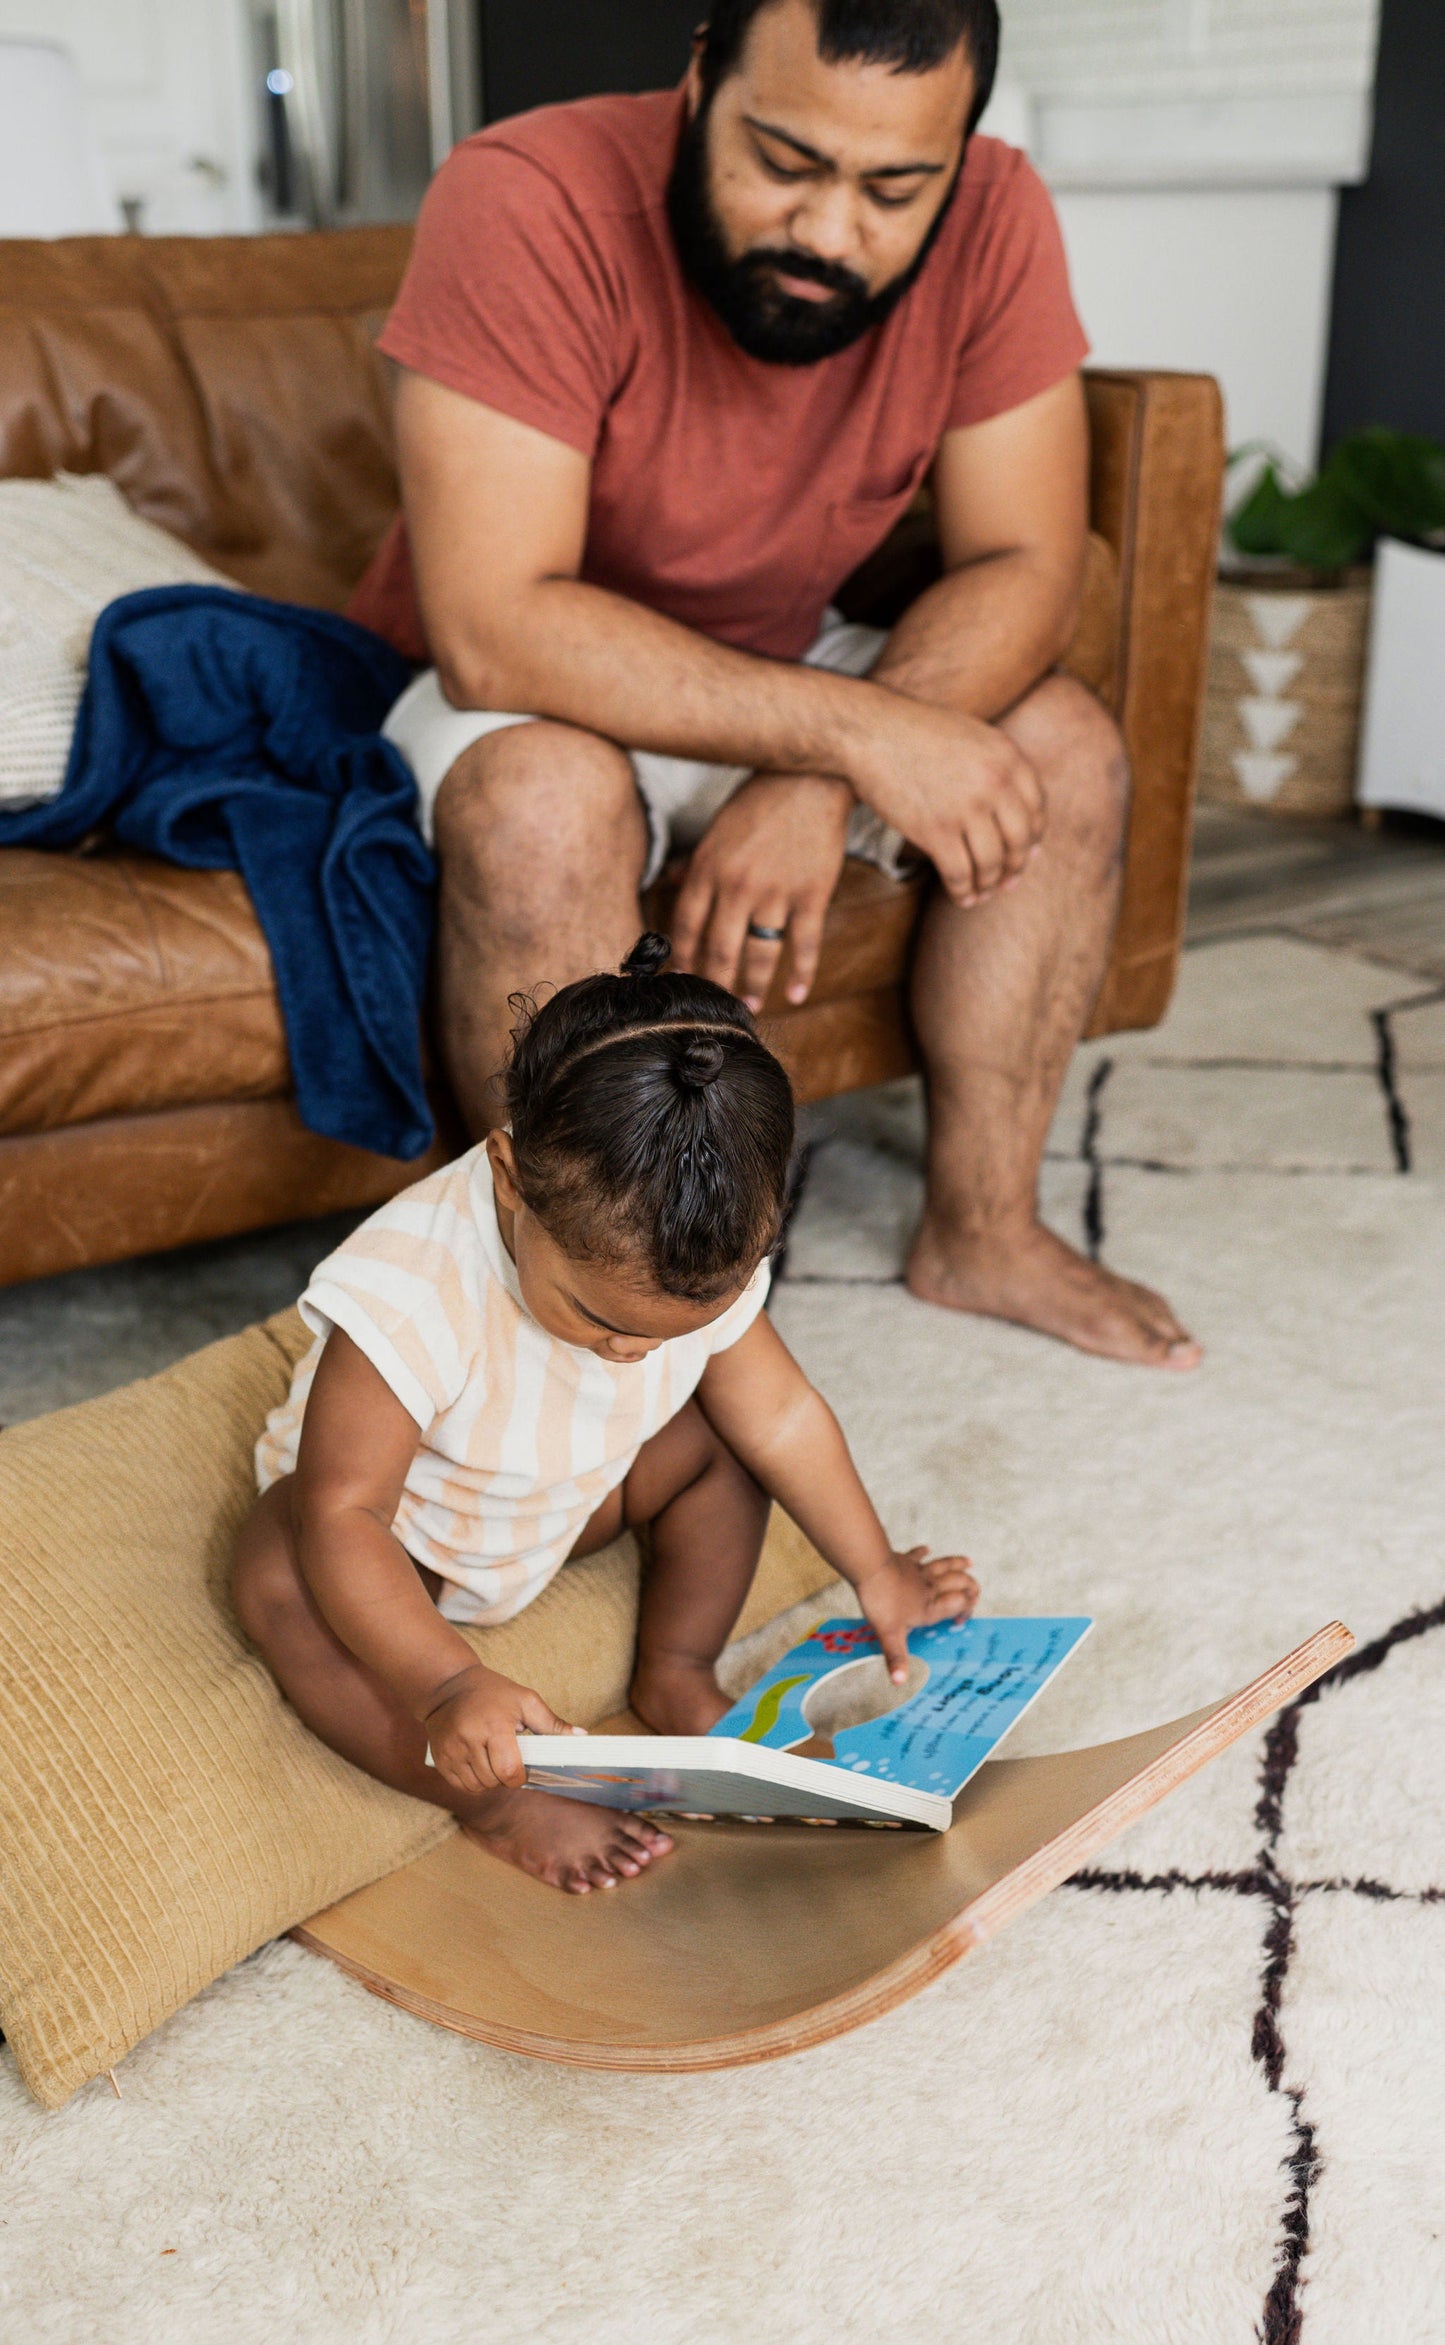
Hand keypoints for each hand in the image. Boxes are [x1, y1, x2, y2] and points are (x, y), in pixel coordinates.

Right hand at [421, 1662, 578, 1794]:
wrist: (448, 1687)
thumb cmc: (493, 1692)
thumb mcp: (525, 1700)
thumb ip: (552, 1723)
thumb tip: (581, 1737)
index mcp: (494, 1725)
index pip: (509, 1770)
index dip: (520, 1776)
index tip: (523, 1768)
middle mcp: (469, 1739)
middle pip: (494, 1781)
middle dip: (505, 1777)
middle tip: (508, 1758)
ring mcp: (451, 1751)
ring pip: (477, 1787)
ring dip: (489, 1781)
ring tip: (492, 1759)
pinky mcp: (441, 1759)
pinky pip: (461, 1785)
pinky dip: (473, 1781)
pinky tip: (478, 1763)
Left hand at [669, 772, 852, 1010]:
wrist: (812, 778)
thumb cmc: (760, 801)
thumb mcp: (717, 828)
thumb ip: (693, 860)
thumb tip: (666, 880)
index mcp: (708, 868)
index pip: (686, 926)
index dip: (682, 958)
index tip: (680, 980)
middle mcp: (737, 885)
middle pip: (720, 950)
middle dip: (716, 984)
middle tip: (715, 1007)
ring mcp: (776, 892)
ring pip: (760, 954)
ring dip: (754, 987)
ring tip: (750, 1006)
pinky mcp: (812, 894)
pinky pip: (805, 944)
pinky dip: (802, 974)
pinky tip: (795, 994)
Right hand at [850, 692, 1045, 907]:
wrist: (870, 731)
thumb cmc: (916, 732)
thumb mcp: (971, 735)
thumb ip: (998, 764)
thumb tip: (1017, 803)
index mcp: (1008, 757)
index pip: (1037, 810)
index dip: (1033, 838)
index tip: (1025, 854)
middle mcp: (995, 783)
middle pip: (1020, 841)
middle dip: (1015, 868)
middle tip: (1007, 882)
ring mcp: (966, 808)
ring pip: (991, 863)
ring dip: (988, 884)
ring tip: (981, 892)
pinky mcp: (935, 830)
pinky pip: (960, 874)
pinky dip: (962, 892)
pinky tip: (961, 897)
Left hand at [853, 1545, 979, 1683]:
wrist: (870, 1568)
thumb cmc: (881, 1602)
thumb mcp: (889, 1635)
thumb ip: (897, 1659)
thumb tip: (899, 1683)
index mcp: (929, 1607)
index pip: (959, 1604)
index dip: (966, 1611)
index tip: (959, 1622)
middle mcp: (929, 1588)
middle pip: (959, 1582)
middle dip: (970, 1587)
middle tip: (972, 1594)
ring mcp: (918, 1572)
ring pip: (944, 1565)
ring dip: (958, 1564)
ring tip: (969, 1562)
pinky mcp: (904, 1561)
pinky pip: (917, 1555)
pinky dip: (923, 1552)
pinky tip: (927, 1550)